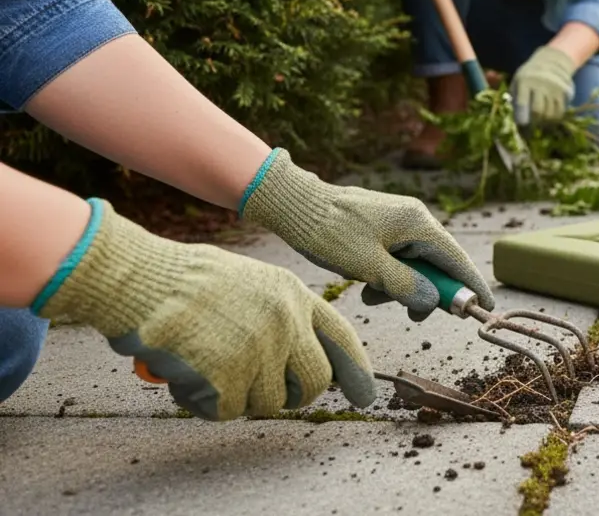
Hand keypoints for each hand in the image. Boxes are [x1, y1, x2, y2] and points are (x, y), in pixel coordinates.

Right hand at [35, 199, 374, 420]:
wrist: (142, 280)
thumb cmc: (184, 281)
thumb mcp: (251, 282)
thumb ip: (280, 315)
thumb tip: (297, 360)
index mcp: (294, 295)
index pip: (342, 338)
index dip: (355, 370)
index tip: (364, 395)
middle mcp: (286, 323)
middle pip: (314, 383)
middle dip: (293, 396)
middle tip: (267, 395)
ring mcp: (260, 350)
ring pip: (267, 402)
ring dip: (239, 397)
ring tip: (208, 369)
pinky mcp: (229, 376)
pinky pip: (227, 411)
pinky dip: (205, 403)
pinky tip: (187, 377)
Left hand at [239, 149, 494, 318]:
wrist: (293, 204)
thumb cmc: (329, 232)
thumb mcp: (368, 266)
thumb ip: (404, 286)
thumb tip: (432, 302)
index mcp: (417, 222)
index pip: (456, 258)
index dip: (471, 285)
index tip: (485, 308)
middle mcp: (414, 218)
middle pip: (437, 263)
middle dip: (426, 291)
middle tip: (412, 316)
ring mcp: (398, 220)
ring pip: (415, 262)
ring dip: (402, 286)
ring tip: (372, 296)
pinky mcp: (383, 225)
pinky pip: (398, 256)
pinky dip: (389, 275)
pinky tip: (366, 283)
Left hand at [510, 46, 577, 125]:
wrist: (552, 62)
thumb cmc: (529, 77)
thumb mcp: (517, 82)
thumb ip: (515, 99)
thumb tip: (513, 121)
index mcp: (524, 81)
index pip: (522, 103)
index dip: (521, 117)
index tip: (521, 125)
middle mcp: (541, 85)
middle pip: (538, 111)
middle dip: (533, 123)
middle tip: (530, 128)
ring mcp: (554, 89)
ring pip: (550, 114)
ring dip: (544, 123)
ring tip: (539, 124)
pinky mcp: (565, 93)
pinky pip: (560, 113)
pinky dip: (554, 119)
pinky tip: (549, 119)